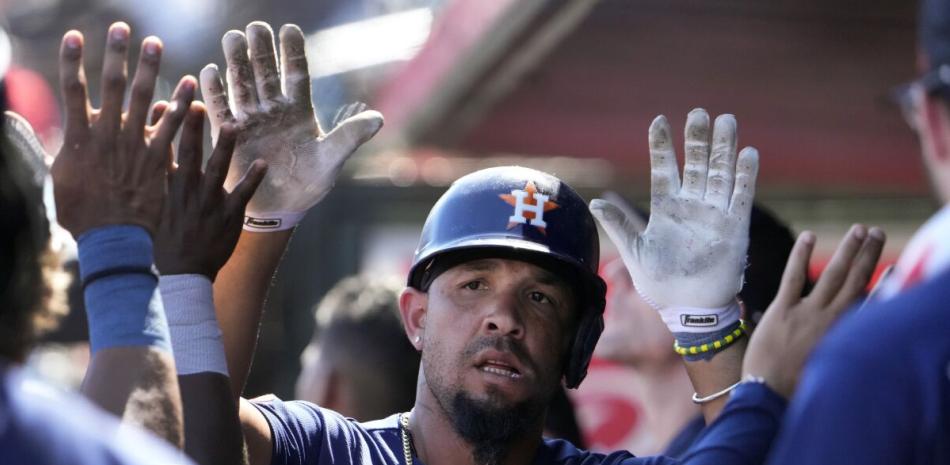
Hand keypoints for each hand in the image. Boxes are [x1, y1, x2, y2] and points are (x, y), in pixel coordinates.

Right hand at [50, 23, 194, 237]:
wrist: (112, 238)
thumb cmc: (82, 212)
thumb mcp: (58, 177)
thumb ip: (50, 147)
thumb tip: (20, 122)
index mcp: (79, 138)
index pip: (72, 90)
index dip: (72, 61)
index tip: (75, 36)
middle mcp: (107, 136)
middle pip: (111, 86)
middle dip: (116, 55)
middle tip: (121, 28)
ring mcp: (134, 145)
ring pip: (144, 99)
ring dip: (149, 69)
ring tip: (154, 43)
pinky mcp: (158, 159)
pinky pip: (172, 127)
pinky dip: (180, 105)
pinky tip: (190, 85)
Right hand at [153, 103, 267, 278]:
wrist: (183, 273)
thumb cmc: (168, 237)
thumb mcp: (157, 205)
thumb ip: (161, 176)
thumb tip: (158, 149)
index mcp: (168, 189)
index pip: (163, 152)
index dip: (166, 127)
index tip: (169, 102)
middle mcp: (187, 193)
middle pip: (188, 155)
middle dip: (191, 128)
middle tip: (196, 103)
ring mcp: (209, 205)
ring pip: (216, 171)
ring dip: (224, 148)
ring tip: (232, 125)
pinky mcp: (229, 217)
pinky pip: (243, 195)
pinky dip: (253, 178)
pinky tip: (263, 162)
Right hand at [199, 22, 383, 230]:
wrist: (281, 209)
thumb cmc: (309, 183)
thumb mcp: (331, 160)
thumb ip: (350, 137)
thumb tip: (379, 119)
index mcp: (299, 111)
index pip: (296, 74)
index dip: (293, 52)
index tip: (289, 29)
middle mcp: (274, 110)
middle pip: (266, 73)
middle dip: (261, 50)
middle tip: (255, 27)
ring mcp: (251, 121)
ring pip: (242, 84)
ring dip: (237, 62)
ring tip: (232, 37)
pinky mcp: (231, 136)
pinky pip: (222, 109)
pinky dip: (216, 92)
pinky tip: (210, 71)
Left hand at [590, 109, 757, 307]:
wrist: (689, 309)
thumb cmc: (660, 284)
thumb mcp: (636, 253)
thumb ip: (620, 226)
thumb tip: (596, 202)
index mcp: (666, 208)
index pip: (664, 169)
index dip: (662, 146)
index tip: (659, 121)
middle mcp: (691, 205)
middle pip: (696, 164)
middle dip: (698, 139)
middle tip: (699, 113)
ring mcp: (714, 214)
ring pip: (720, 173)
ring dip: (724, 148)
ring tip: (727, 121)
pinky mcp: (735, 227)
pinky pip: (741, 197)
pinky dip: (745, 176)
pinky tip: (748, 153)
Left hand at [743, 225, 885, 397]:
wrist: (769, 395)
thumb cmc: (795, 387)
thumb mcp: (827, 367)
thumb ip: (836, 346)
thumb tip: (843, 336)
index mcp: (844, 334)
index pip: (869, 302)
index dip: (881, 282)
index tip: (891, 267)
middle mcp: (831, 320)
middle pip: (855, 280)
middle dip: (868, 254)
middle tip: (877, 232)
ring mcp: (807, 313)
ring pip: (833, 274)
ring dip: (848, 249)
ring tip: (859, 230)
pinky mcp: (782, 311)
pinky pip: (794, 277)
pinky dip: (801, 255)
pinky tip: (809, 236)